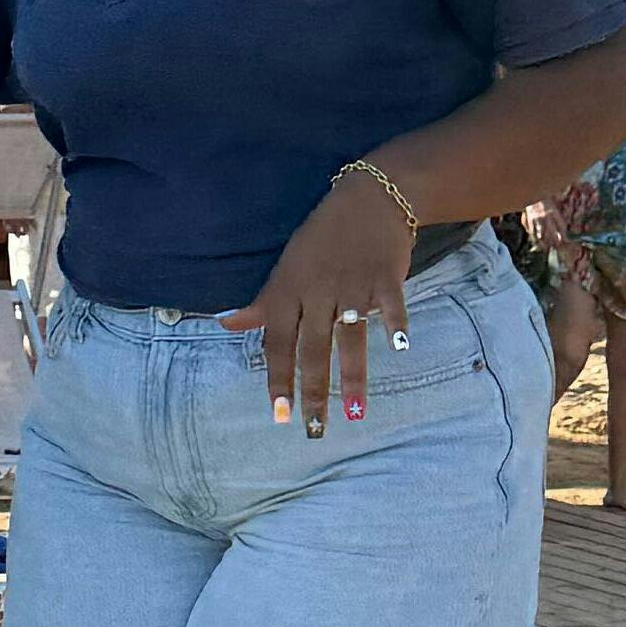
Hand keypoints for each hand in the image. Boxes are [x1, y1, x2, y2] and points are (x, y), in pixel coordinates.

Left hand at [221, 169, 418, 433]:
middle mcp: (318, 292)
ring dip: (353, 376)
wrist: (369, 197)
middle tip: (315, 429)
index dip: (278, 379)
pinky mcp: (385, 276)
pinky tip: (401, 348)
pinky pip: (390, 305)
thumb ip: (262, 303)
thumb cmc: (323, 237)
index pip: (278, 343)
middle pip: (313, 349)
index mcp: (289, 290)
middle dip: (313, 391)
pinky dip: (395, 324)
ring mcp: (352, 284)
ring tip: (355, 412)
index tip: (279, 415)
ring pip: (350, 337)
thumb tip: (225, 324)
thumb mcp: (286, 267)